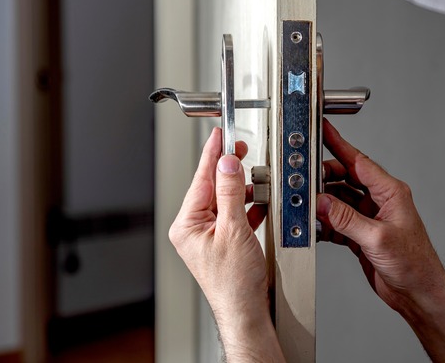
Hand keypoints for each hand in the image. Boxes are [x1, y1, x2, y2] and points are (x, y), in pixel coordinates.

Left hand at [169, 127, 282, 361]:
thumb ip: (231, 192)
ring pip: (225, 200)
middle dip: (229, 170)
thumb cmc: (234, 282)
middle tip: (240, 151)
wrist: (246, 310)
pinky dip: (247, 207)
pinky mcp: (222, 242)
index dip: (212, 155)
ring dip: (242, 190)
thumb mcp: (234, 229)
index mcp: (186, 225)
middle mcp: (193, 229)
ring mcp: (207, 236)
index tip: (219, 136)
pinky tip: (258, 202)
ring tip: (255, 180)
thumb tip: (228, 164)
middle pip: (212, 187)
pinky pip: (233, 215)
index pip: (201, 179)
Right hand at [317, 120, 444, 361]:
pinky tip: (316, 226)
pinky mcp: (361, 235)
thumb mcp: (378, 238)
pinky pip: (338, 221)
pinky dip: (325, 223)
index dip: (339, 144)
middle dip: (323, 178)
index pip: (359, 162)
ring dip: (323, 203)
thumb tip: (323, 202)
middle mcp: (380, 201)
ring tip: (307, 204)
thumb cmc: (414, 264)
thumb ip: (347, 219)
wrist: (418, 292)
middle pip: (344, 179)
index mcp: (390, 192)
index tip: (323, 131)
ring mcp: (370, 218)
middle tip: (304, 179)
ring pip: (339, 200)